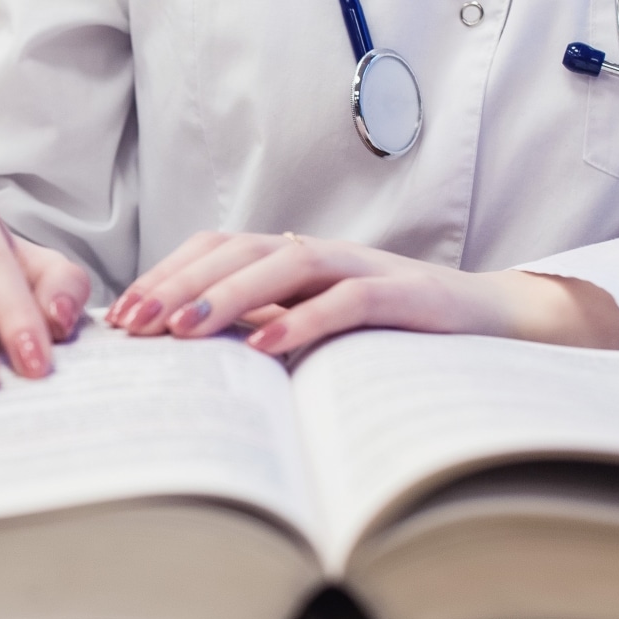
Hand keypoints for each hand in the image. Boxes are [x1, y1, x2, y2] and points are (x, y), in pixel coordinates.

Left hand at [106, 231, 618, 354]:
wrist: (495, 326)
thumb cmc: (394, 336)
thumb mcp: (317, 335)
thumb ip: (266, 336)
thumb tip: (190, 368)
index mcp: (292, 257)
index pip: (215, 249)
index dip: (166, 275)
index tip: (123, 316)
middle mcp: (320, 251)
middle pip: (237, 251)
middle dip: (178, 286)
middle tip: (135, 324)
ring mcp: (362, 265)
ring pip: (284, 263)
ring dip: (228, 295)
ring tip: (184, 329)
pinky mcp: (404, 292)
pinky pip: (347, 298)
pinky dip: (304, 319)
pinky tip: (267, 346)